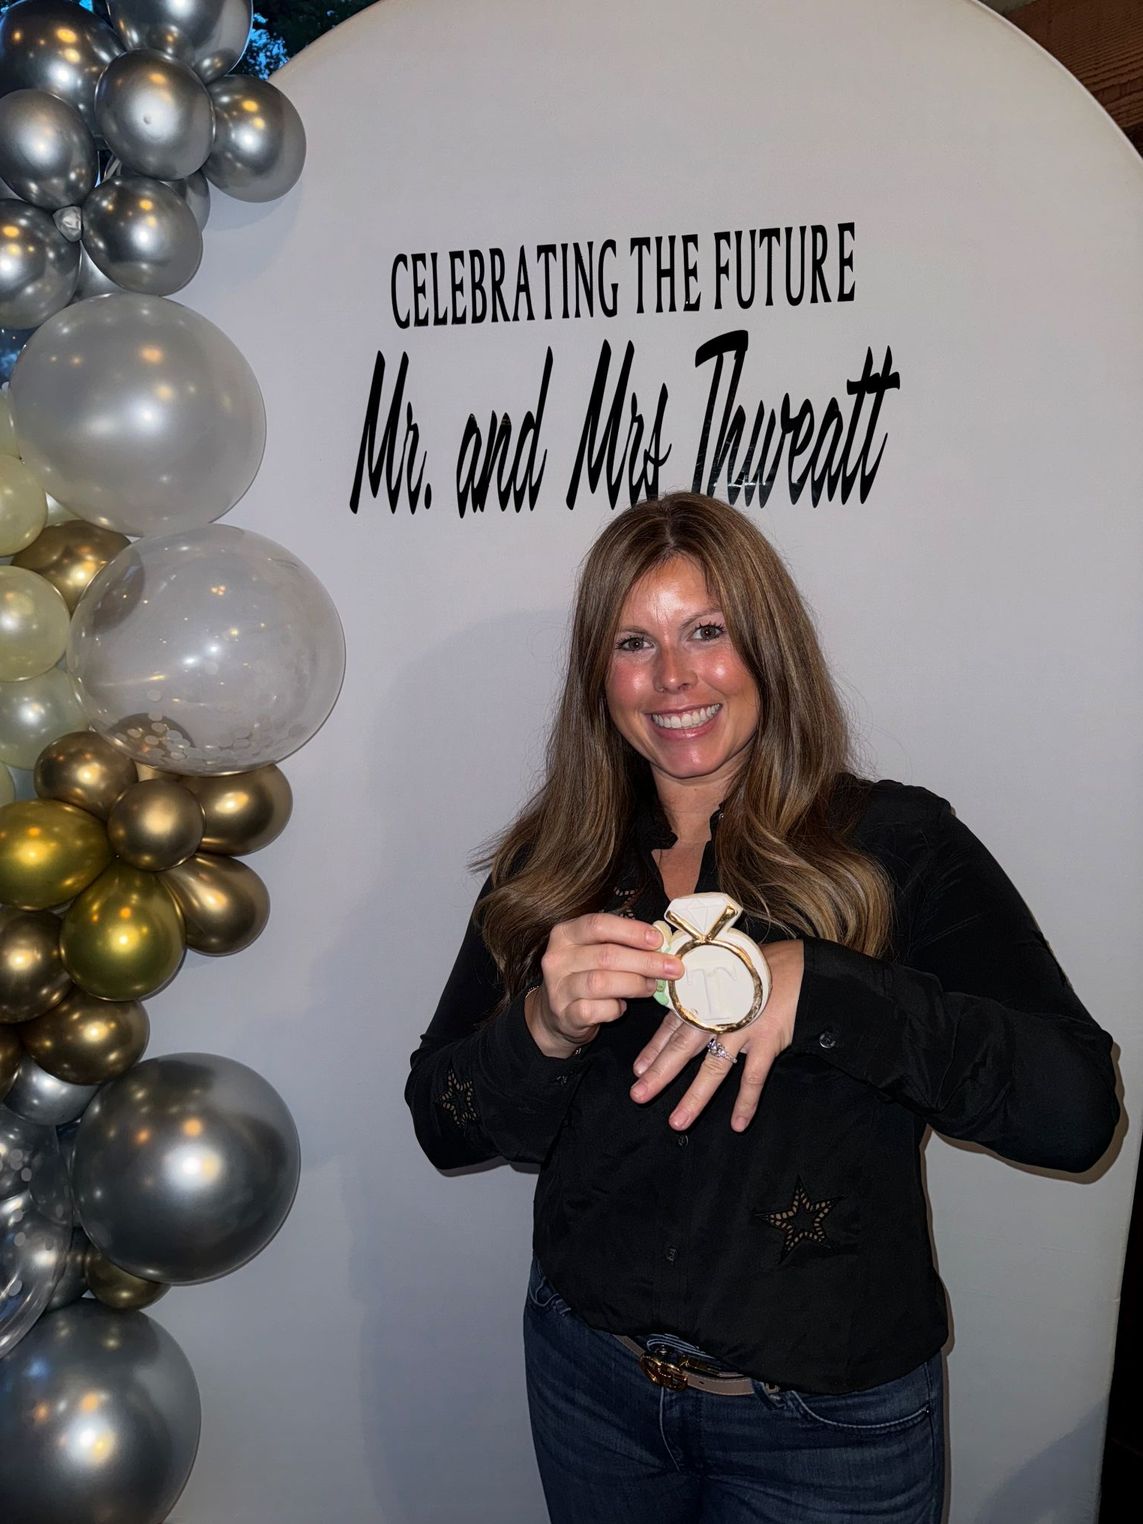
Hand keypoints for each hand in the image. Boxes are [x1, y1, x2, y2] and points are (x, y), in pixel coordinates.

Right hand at [525, 913, 684, 1058]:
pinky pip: (597, 1010)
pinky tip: (621, 1007)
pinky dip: (615, 1009)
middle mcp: (557, 959)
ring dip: (635, 984)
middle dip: (645, 961)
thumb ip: (620, 944)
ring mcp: (558, 988)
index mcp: (565, 934)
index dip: (631, 931)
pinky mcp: (565, 1015)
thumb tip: (660, 942)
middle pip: (606, 955)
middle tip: (672, 968)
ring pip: (602, 983)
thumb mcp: (595, 952)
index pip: (598, 925)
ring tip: (652, 986)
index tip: (658, 940)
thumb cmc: (584, 976)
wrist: (556, 1016)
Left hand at [629, 940, 803, 1129]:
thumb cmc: (757, 971)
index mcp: (704, 997)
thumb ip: (701, 994)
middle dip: (659, 1073)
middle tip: (638, 1095)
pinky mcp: (766, 1040)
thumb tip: (676, 1010)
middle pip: (682, 1048)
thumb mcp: (722, 975)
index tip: (637, 1070)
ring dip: (694, 1097)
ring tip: (677, 1122)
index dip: (654, 1048)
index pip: (672, 1025)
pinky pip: (753, 1077)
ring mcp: (741, 1028)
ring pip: (713, 1068)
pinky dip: (746, 1102)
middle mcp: (717, 1014)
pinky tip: (738, 1124)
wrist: (798, 968)